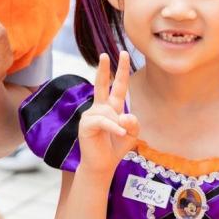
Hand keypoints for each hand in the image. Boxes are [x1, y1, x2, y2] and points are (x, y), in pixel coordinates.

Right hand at [76, 52, 138, 175]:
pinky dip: (114, 128)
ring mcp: (91, 114)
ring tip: (121, 135)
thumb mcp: (132, 135)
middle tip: (105, 54)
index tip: (123, 53)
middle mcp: (100, 107)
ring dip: (118, 125)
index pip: (118, 86)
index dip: (121, 70)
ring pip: (110, 113)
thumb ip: (133, 123)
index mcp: (112, 107)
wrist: (103, 165)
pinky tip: (120, 134)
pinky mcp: (85, 124)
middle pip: (102, 84)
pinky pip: (104, 121)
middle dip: (104, 69)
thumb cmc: (116, 147)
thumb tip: (124, 116)